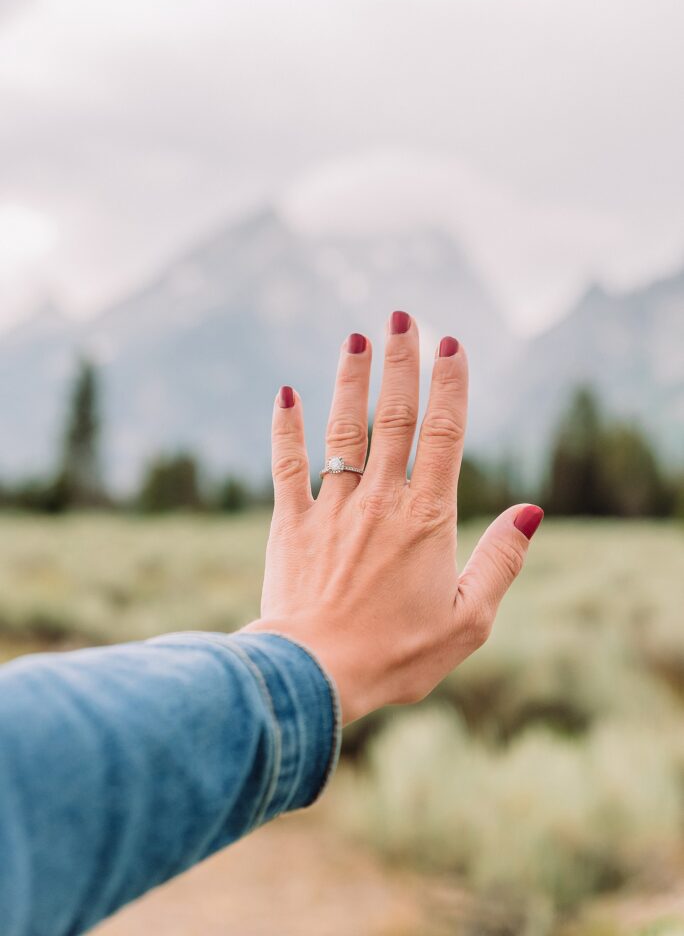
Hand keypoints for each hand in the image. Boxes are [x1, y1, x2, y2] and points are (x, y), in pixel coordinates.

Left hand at [244, 312, 542, 723]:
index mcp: (428, 517)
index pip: (445, 434)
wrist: (315, 675)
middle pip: (394, 416)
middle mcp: (381, 500)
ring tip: (356, 338)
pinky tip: (287, 394)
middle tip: (402, 316)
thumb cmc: (397, 655)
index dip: (450, 385)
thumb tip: (531, 510)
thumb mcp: (470, 619)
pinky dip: (287, 428)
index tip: (451, 344)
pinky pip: (290, 464)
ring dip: (350, 380)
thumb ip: (500, 560)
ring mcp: (332, 507)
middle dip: (400, 363)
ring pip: (343, 429)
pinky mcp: (291, 523)